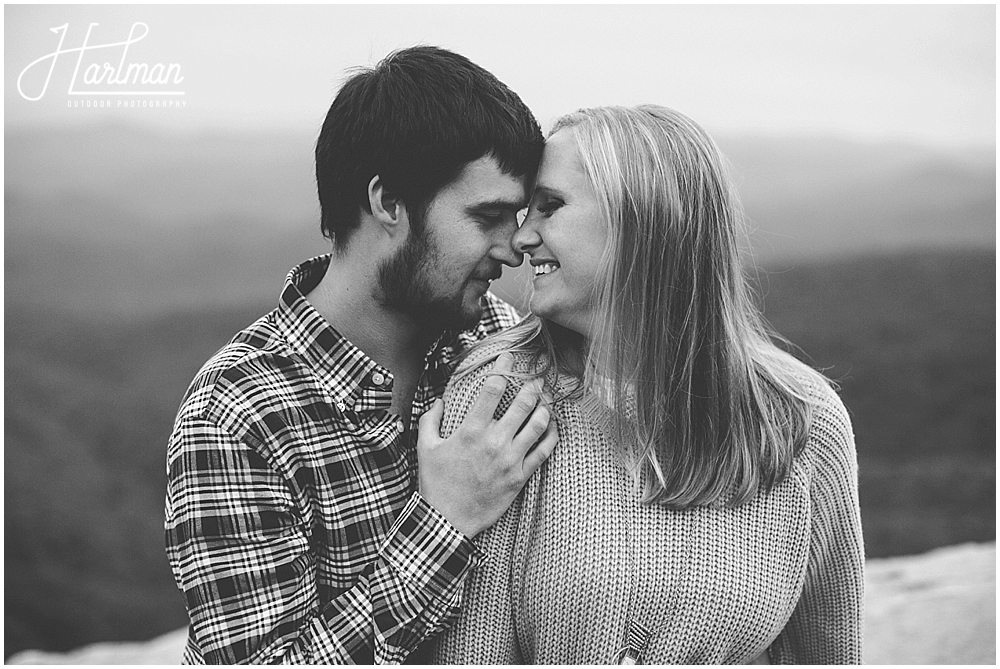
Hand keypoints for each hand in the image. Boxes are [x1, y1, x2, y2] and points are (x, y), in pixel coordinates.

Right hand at [417, 352, 557, 537]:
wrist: (448, 520)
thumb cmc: (436, 483)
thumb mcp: (426, 448)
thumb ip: (430, 420)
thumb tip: (439, 401)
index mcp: (471, 430)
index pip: (493, 388)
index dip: (504, 367)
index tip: (509, 356)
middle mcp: (494, 441)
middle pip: (523, 402)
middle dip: (532, 385)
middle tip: (537, 377)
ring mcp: (510, 459)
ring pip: (538, 424)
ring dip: (545, 407)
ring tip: (546, 399)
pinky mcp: (521, 476)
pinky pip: (544, 451)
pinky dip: (551, 435)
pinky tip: (552, 426)